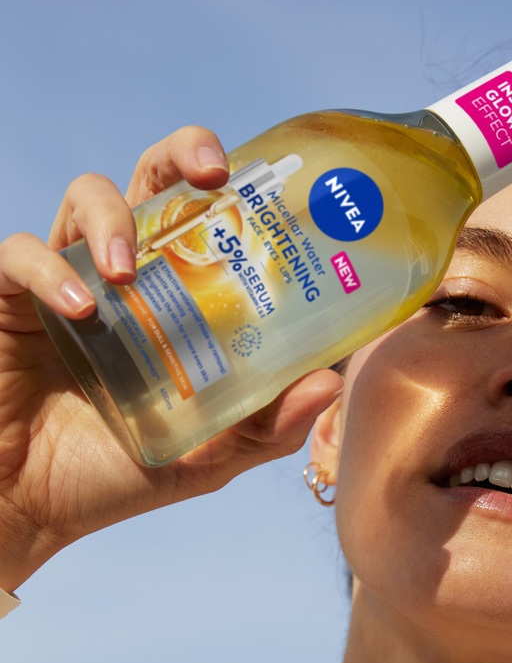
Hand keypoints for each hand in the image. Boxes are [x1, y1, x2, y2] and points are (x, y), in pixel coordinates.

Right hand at [0, 127, 342, 592]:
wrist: (34, 507)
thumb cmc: (118, 474)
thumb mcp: (210, 456)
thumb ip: (268, 426)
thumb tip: (330, 384)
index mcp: (175, 298)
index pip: (207, 218)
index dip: (236, 188)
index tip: (269, 185)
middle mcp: (126, 275)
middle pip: (153, 178)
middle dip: (182, 155)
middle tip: (212, 175)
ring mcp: (68, 280)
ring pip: (86, 197)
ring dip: (112, 220)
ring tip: (127, 270)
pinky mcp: (11, 301)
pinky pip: (22, 256)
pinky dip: (51, 271)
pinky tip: (81, 309)